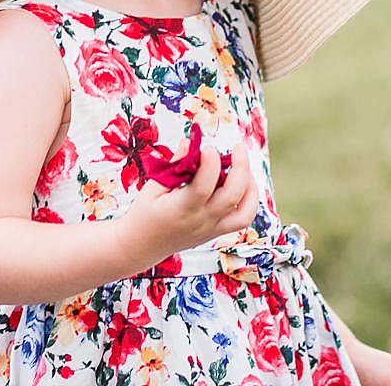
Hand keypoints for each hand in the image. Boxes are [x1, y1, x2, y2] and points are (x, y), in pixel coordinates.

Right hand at [121, 140, 256, 259]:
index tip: (206, 147)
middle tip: (238, 147)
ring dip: (250, 186)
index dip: (210, 162)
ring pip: (244, 212)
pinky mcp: (216, 233)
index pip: (203, 186)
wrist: (140, 247)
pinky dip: (249, 200)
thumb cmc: (144, 213)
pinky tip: (243, 184)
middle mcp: (201, 221)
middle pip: (231, 196)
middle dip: (240, 167)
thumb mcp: (152, 187)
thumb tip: (191, 142)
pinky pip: (242, 219)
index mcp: (181, 209)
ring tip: (243, 166)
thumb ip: (174, 165)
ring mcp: (211, 229)